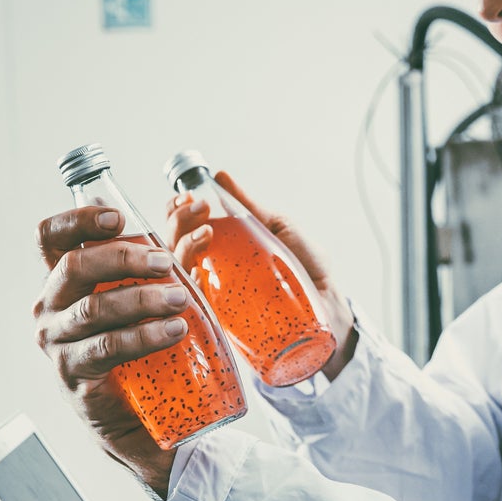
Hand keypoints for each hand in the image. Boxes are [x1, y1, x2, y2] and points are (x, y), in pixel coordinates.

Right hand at [34, 207, 184, 494]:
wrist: (136, 411)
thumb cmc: (140, 340)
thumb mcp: (154, 288)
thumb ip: (171, 248)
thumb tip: (195, 207)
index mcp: (61, 279)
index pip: (49, 237)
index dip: (78, 220)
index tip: (118, 218)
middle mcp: (49, 307)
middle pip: (74, 266)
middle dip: (124, 258)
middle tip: (165, 263)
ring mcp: (57, 342)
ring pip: (94, 308)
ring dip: (141, 298)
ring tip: (180, 299)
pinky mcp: (74, 375)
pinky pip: (107, 347)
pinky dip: (144, 336)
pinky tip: (174, 330)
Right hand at [168, 171, 356, 380]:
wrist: (330, 307)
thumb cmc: (306, 269)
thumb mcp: (279, 230)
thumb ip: (250, 208)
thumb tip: (220, 176)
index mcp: (218, 251)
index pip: (181, 230)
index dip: (176, 212)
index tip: (187, 198)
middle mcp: (209, 274)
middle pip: (171, 250)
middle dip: (178, 223)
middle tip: (199, 208)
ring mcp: (213, 300)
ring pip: (178, 276)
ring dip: (184, 248)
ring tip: (207, 231)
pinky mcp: (223, 325)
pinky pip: (194, 310)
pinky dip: (191, 288)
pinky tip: (199, 273)